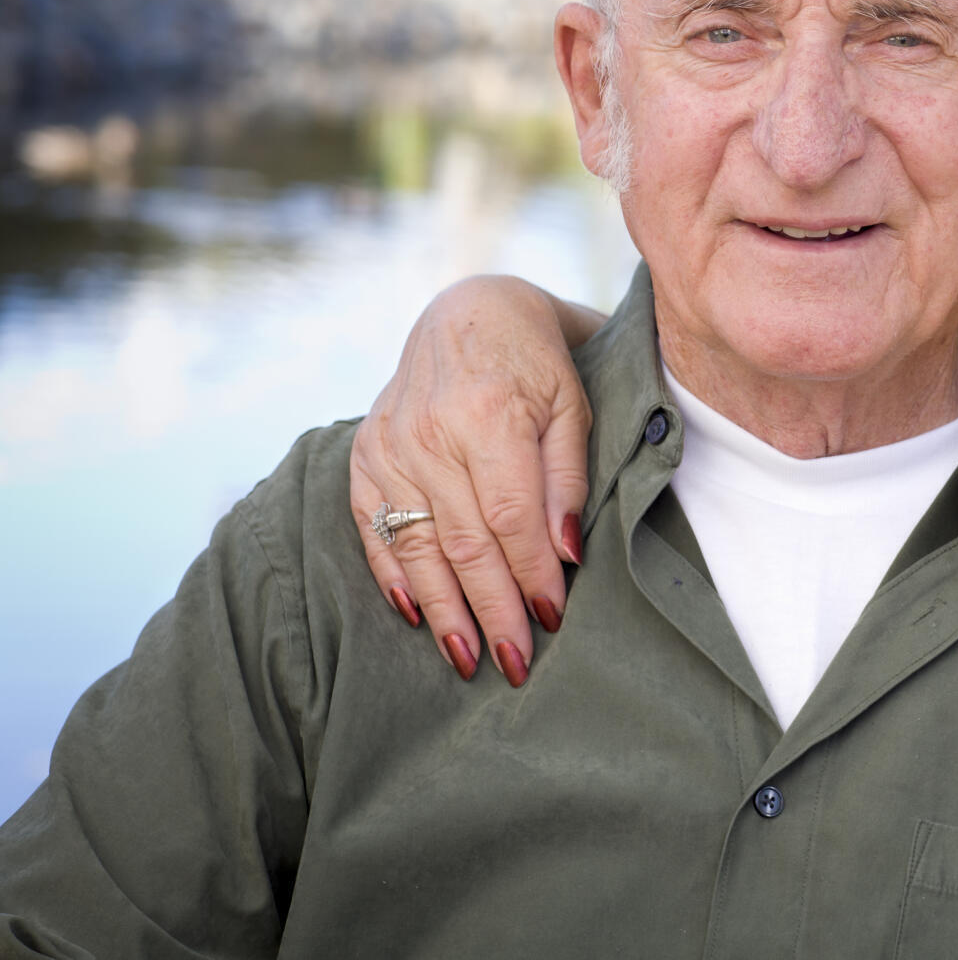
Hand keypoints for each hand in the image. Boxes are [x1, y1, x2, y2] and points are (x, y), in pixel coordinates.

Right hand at [350, 276, 596, 684]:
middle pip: (464, 540)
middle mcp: (429, 432)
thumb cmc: (536, 364)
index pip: (511, 515)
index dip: (531, 573)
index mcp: (489, 413)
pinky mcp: (365, 455)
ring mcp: (389, 445)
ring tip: (467, 659)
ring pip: (418, 545)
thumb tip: (566, 554)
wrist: (470, 315)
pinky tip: (418, 617)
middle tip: (516, 664)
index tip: (553, 618)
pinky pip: (374, 528)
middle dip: (492, 609)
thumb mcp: (572, 406)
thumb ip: (567, 479)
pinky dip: (396, 576)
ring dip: (444, 610)